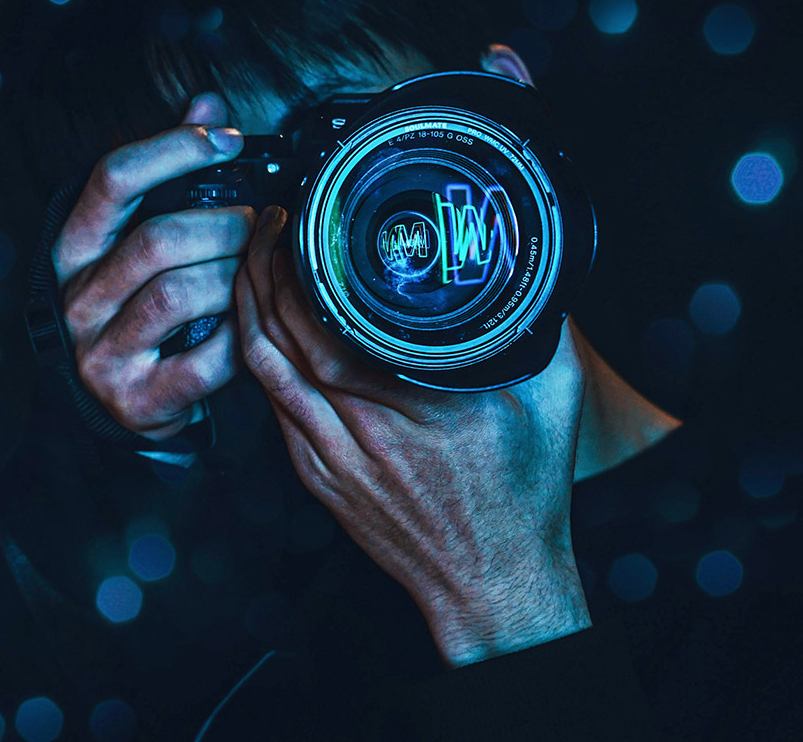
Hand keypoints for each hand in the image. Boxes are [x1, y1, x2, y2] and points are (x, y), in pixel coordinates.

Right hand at [53, 93, 254, 439]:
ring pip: (180, 294)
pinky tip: (251, 323)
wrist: (131, 401)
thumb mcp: (144, 237)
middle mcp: (76, 298)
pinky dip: (239, 337)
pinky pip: (205, 359)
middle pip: (157, 239)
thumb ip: (173, 171)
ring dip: (235, 276)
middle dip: (225, 226)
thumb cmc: (144, 307)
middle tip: (262, 224)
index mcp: (74, 247)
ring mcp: (101, 352)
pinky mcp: (137, 399)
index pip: (113, 178)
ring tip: (259, 270)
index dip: (175, 148)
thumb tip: (208, 103)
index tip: (229, 141)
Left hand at [234, 206, 591, 666]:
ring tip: (250, 263)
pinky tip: (259, 329)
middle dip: (262, 270)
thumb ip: (542, 329)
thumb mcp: (554, 400)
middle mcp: (366, 429)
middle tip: (267, 227)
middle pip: (283, 335)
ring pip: (264, 368)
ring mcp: (332, 456)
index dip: (299, 266)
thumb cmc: (522, 500)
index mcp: (420, 403)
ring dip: (248, 309)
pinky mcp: (317, 476)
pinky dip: (258, 358)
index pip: (331, 321)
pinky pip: (272, 405)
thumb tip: (536, 270)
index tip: (303, 222)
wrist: (492, 581)